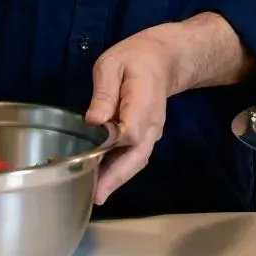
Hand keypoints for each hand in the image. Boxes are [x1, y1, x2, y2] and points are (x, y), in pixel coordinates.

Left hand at [85, 25, 183, 204]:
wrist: (161, 60)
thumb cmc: (134, 59)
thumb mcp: (112, 65)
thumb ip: (104, 91)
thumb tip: (94, 120)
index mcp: (143, 102)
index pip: (131, 131)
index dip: (113, 144)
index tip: (93, 153)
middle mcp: (152, 124)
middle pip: (137, 155)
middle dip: (116, 177)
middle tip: (96, 196)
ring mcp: (152, 133)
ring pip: (137, 160)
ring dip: (118, 179)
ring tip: (96, 194)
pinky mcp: (147, 137)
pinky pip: (136, 157)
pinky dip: (121, 171)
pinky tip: (103, 180)